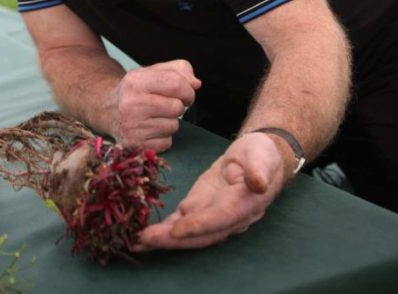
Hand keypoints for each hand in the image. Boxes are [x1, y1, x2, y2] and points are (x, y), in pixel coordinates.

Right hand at [112, 60, 200, 151]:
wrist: (109, 111)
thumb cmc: (137, 91)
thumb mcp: (153, 72)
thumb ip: (179, 70)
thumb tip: (195, 84)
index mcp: (135, 81)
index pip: (176, 84)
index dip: (187, 90)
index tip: (184, 94)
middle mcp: (130, 104)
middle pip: (177, 107)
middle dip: (177, 106)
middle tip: (164, 105)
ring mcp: (131, 127)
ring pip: (173, 126)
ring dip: (169, 122)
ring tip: (154, 117)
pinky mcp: (135, 145)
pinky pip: (167, 143)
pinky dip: (163, 138)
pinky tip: (149, 130)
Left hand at [134, 132, 286, 249]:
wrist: (256, 158)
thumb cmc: (261, 155)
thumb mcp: (262, 156)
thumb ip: (260, 169)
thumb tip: (259, 183)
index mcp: (244, 205)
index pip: (220, 219)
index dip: (199, 225)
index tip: (177, 230)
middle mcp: (227, 219)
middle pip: (199, 234)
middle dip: (171, 239)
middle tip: (144, 240)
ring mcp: (210, 215)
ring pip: (185, 232)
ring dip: (161, 239)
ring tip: (135, 242)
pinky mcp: (197, 208)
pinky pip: (178, 222)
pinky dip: (160, 229)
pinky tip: (140, 235)